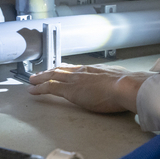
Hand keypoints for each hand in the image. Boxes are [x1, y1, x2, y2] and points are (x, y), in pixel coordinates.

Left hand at [26, 64, 148, 113]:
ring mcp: (74, 80)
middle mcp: (82, 72)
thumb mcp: (121, 78)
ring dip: (40, 78)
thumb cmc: (127, 85)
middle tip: (39, 74)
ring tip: (32, 81)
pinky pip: (49, 88)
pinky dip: (39, 88)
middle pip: (60, 70)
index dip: (64, 68)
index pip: (75, 68)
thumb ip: (117, 81)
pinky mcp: (70, 91)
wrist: (125, 86)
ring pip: (52, 77)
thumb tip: (123, 84)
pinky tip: (32, 91)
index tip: (59, 69)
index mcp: (94, 69)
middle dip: (48, 72)